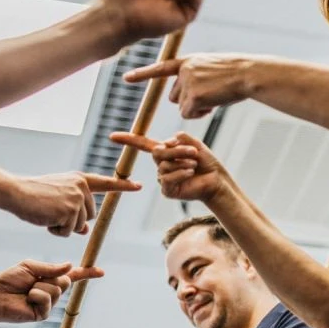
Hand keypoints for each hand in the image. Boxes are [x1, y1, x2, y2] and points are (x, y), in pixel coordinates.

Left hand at [0, 261, 102, 322]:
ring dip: (39, 286)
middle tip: (33, 281)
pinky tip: (26, 299)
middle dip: (50, 278)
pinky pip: (46, 299)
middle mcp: (52, 292)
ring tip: (26, 291)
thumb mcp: (30, 267)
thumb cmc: (9, 281)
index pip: (72, 276)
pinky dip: (35, 295)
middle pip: (64, 281)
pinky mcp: (42, 314)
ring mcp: (48, 305)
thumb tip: (70, 266)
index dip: (86, 274)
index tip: (101, 272)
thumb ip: (50, 268)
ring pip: (55, 290)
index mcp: (50, 279)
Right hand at [11, 172, 140, 236]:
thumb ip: (74, 211)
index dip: (123, 186)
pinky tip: (45, 218)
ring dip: (62, 227)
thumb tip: (85, 230)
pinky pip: (68, 232)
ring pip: (78, 226)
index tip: (139, 186)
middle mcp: (81, 186)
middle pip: (89, 216)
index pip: (105, 183)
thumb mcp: (57, 201)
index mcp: (79, 179)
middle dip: (72, 220)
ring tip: (46, 213)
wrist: (16, 192)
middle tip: (52, 211)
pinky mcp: (70, 211)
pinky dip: (56, 231)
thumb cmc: (33, 196)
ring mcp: (76, 198)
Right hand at [110, 131, 228, 203]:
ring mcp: (163, 179)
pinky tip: (190, 172)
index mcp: (165, 152)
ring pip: (163, 166)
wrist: (216, 180)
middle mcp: (161, 165)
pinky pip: (167, 179)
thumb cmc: (207, 162)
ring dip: (182, 162)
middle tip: (194, 152)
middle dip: (175, 150)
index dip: (128, 140)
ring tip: (194, 164)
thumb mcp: (195, 145)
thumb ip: (181, 139)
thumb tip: (167, 142)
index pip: (142, 144)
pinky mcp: (167, 191)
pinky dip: (180, 173)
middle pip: (157, 153)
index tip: (112, 137)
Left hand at [125, 53, 264, 118]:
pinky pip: (188, 114)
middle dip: (189, 101)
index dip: (143, 74)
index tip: (126, 78)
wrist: (248, 73)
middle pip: (174, 96)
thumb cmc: (238, 72)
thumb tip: (190, 97)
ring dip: (196, 108)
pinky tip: (214, 103)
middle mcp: (184, 70)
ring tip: (215, 96)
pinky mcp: (192, 96)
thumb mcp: (213, 67)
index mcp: (189, 61)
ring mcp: (187, 82)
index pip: (161, 68)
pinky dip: (200, 114)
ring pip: (181, 107)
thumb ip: (197, 75)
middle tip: (211, 95)